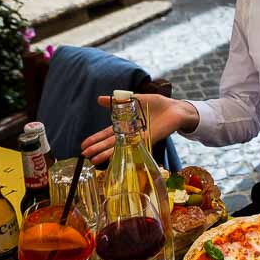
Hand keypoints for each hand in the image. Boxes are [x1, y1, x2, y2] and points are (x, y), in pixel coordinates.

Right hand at [80, 94, 198, 164]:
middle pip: (110, 142)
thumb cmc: (158, 104)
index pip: (107, 133)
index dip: (96, 139)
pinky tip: (114, 156)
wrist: (176, 109)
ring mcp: (138, 138)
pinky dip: (122, 150)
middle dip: (96, 148)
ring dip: (105, 153)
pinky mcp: (147, 139)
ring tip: (93, 160)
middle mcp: (130, 134)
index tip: (84, 145)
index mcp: (126, 125)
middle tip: (84, 155)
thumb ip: (117, 101)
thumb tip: (98, 99)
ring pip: (118, 147)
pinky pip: (132, 145)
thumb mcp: (134, 99)